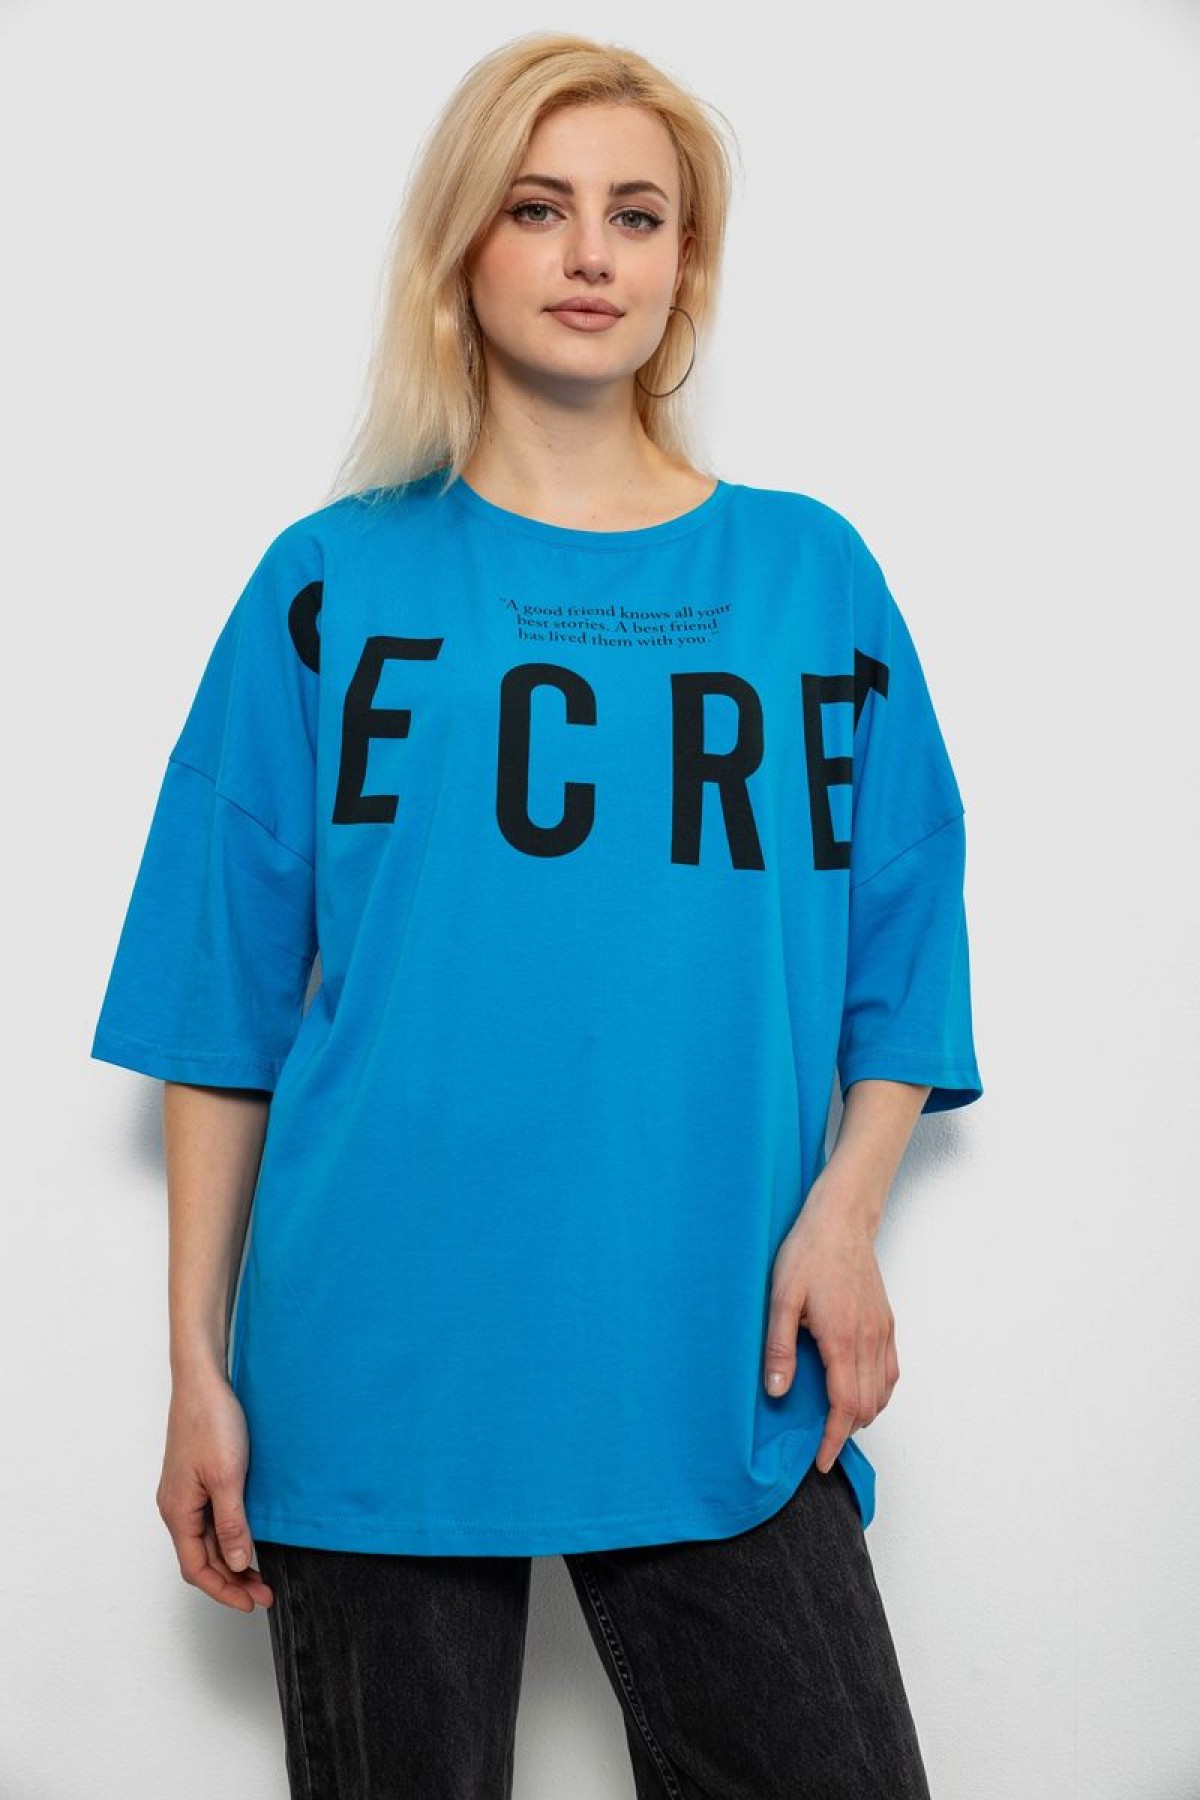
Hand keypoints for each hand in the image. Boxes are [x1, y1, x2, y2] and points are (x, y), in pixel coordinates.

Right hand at [157, 1367, 273, 1612]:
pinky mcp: (197, 1478)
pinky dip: (230, 1534)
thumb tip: (235, 1564)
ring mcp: (186, 1492)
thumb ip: (231, 1523)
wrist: (203, 1380)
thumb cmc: (211, 1421)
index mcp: (177, 1511)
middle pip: (202, 1558)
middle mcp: (177, 1506)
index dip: (224, 1591)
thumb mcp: (227, 1477)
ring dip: (232, 1558)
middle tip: (265, 1592)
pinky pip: (211, 1518)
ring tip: (262, 1571)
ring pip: (207, 1540)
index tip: (253, 1602)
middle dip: (232, 1579)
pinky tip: (251, 1535)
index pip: (196, 1568)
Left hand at [763, 1170, 899, 1473]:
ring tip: (837, 1423)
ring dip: (863, 1413)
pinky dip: (879, 1392)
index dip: (834, 1440)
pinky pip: (891, 1370)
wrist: (840, 1220)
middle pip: (866, 1405)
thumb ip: (779, 1347)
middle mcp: (868, 1339)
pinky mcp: (886, 1322)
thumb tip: (777, 1391)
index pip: (845, 1406)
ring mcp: (881, 1331)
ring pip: (882, 1392)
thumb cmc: (807, 1253)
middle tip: (823, 1445)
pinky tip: (861, 1392)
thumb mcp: (780, 1298)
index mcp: (841, 1338)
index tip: (822, 1461)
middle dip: (846, 1432)